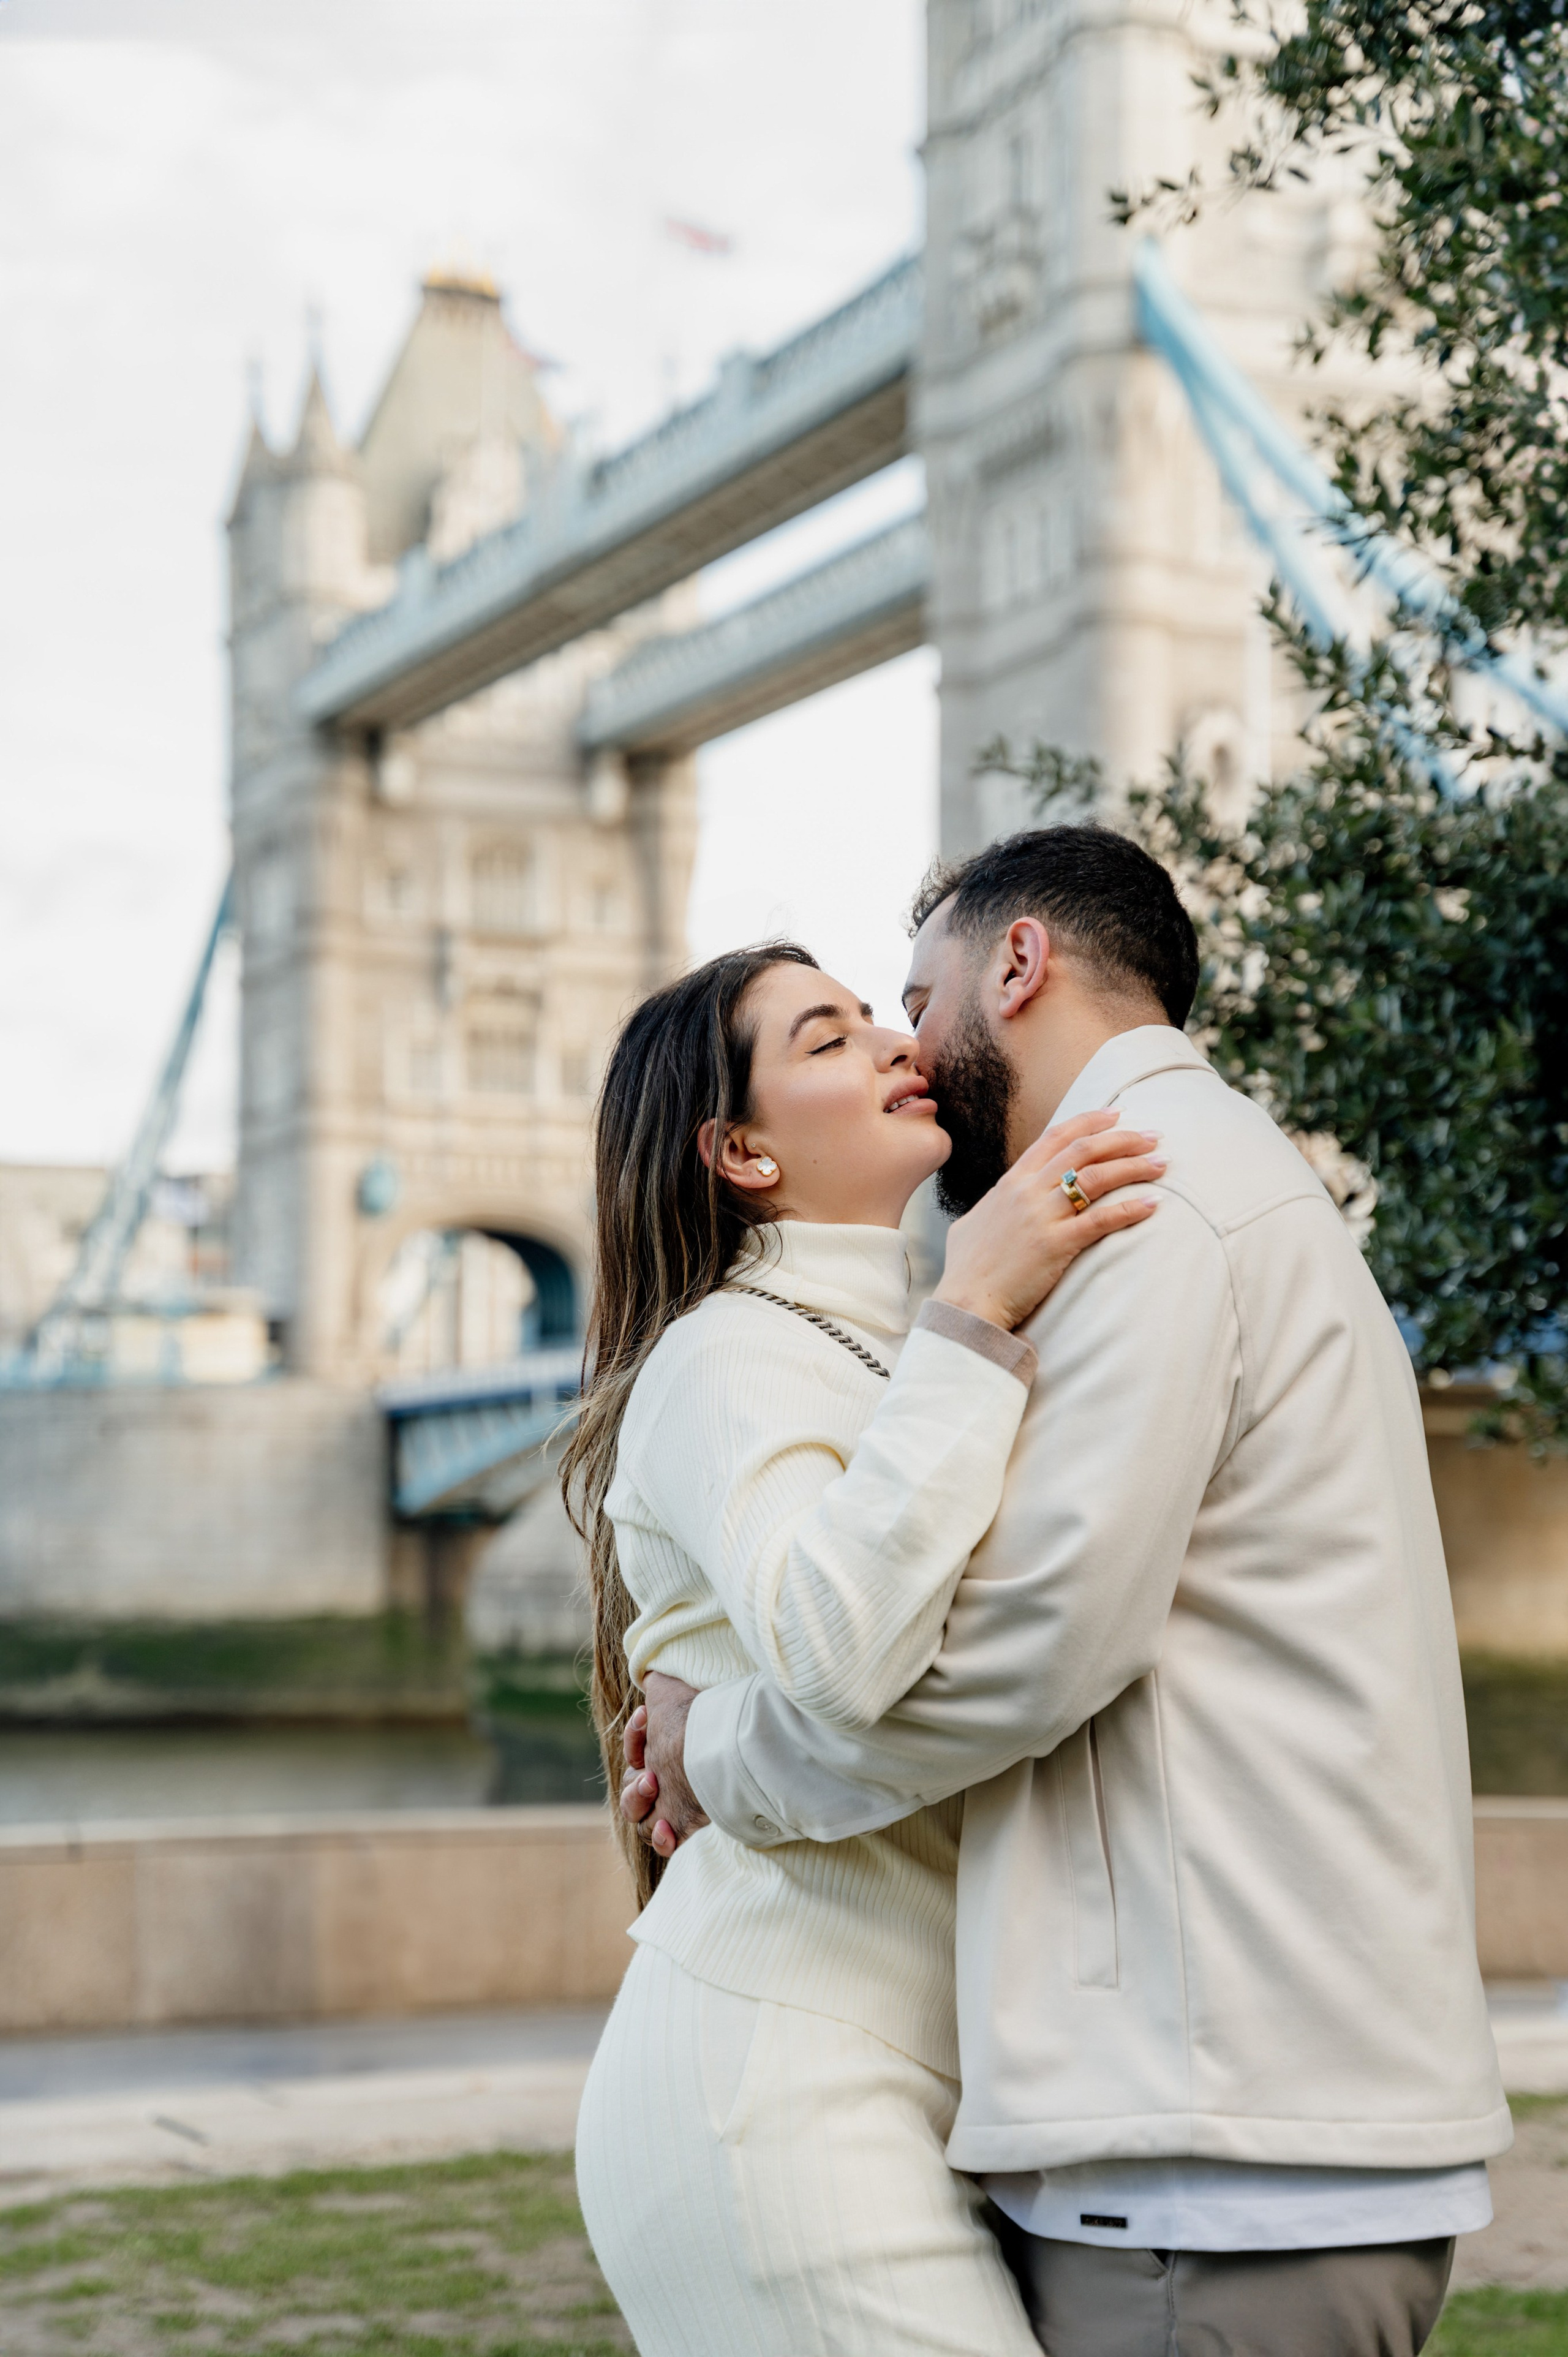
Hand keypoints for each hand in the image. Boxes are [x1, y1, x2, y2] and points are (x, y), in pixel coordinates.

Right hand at [618, 1670, 708, 1859]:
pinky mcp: (686, 1824)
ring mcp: (675, 1802)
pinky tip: (666, 1829)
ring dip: (636, 1803)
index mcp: (663, 1750)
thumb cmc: (696, 1714)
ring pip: (638, 1816)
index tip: (646, 1716)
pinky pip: (662, 1842)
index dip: (633, 1737)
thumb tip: (649, 1672)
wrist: (719, 1741)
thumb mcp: (672, 1689)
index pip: (634, 1751)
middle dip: (632, 1783)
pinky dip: (661, 1838)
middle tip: (651, 1774)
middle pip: (631, 1791)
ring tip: (654, 1788)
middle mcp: (667, 1778)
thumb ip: (657, 1681)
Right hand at [933, 1108, 1164, 1331]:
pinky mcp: (1056, 1245)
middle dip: (1123, 1138)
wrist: (965, 1302)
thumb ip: (995, 1204)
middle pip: (1082, 1150)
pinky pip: (1101, 1219)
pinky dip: (1130, 1208)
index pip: (1055, 1137)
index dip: (1089, 1121)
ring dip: (1134, 1166)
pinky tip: (1153, 1204)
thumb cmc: (968, 1268)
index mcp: (1011, 1182)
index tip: (1117, 1114)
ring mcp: (1041, 1216)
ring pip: (1095, 1177)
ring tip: (1161, 1164)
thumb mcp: (974, 1222)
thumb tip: (1001, 1198)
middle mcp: (1027, 1191)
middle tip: (1153, 1137)